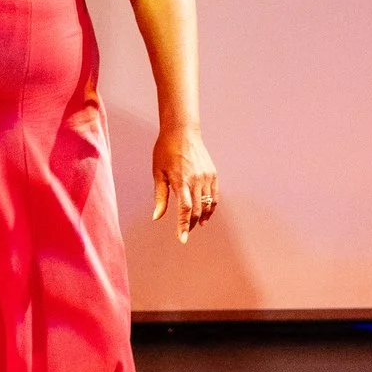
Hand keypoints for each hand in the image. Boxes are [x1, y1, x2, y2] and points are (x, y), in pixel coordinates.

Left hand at [152, 126, 217, 242]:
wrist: (182, 131)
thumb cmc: (165, 151)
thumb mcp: (158, 173)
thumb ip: (160, 196)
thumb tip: (157, 217)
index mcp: (181, 180)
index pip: (184, 209)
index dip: (183, 226)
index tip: (182, 239)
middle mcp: (196, 180)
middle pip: (197, 210)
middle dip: (190, 224)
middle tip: (184, 232)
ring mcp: (207, 177)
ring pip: (207, 205)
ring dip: (201, 217)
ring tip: (194, 225)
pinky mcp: (213, 174)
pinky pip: (214, 196)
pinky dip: (211, 208)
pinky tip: (205, 214)